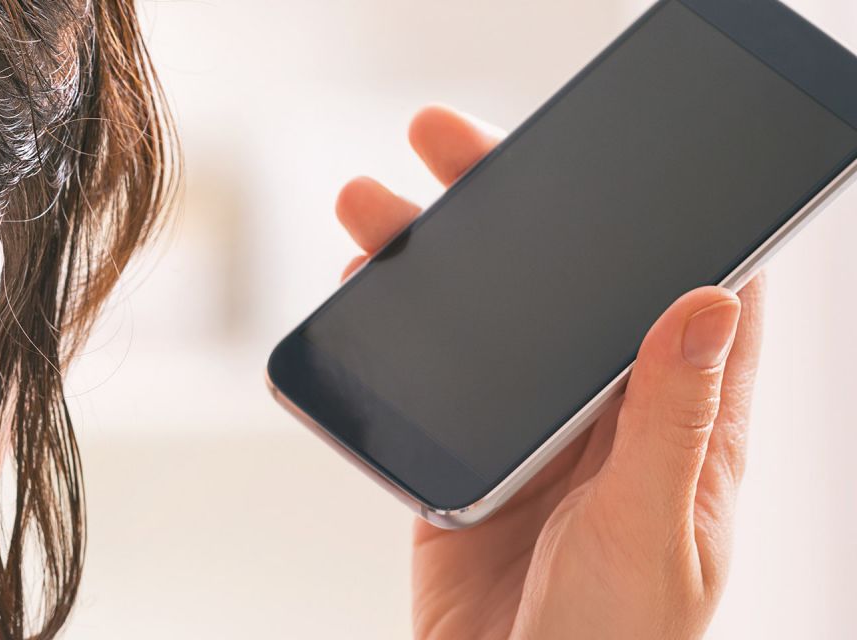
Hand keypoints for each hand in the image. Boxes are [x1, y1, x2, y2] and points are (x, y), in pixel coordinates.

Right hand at [334, 106, 763, 638]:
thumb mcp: (653, 527)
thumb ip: (673, 419)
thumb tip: (707, 301)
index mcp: (682, 424)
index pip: (687, 294)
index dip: (655, 219)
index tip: (603, 160)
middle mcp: (604, 421)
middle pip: (563, 291)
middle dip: (508, 214)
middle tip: (449, 150)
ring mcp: (527, 444)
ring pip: (482, 329)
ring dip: (429, 267)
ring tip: (371, 215)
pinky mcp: (457, 473)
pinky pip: (420, 390)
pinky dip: (384, 340)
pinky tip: (358, 301)